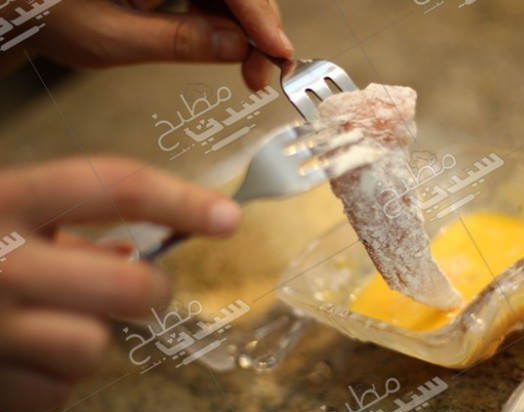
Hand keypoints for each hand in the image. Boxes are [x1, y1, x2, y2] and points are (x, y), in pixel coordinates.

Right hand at [0, 157, 241, 411]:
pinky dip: (49, 379)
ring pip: (95, 348)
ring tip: (48, 323)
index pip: (113, 186)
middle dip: (148, 290)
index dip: (180, 200)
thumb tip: (129, 246)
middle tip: (138, 288)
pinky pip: (56, 392)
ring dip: (86, 338)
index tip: (227, 217)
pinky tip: (18, 355)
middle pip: (133, 286)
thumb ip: (59, 221)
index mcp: (3, 201)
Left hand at [22, 0, 292, 89]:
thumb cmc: (46, 11)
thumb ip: (178, 41)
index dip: (258, 14)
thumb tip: (236, 48)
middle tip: (264, 72)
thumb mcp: (111, 37)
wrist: (21, 4)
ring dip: (247, 29)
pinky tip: (229, 48)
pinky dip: (227, 22)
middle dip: (258, 25)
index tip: (277, 51)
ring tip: (249, 70)